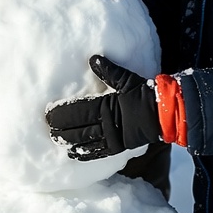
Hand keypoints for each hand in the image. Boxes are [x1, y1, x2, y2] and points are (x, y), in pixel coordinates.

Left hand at [45, 55, 162, 160]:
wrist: (164, 113)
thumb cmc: (146, 93)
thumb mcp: (127, 78)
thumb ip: (109, 70)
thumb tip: (93, 59)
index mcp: (106, 106)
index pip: (77, 111)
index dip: (61, 114)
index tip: (48, 114)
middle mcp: (106, 124)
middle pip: (77, 129)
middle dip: (60, 129)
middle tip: (47, 128)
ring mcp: (112, 138)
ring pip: (84, 142)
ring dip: (69, 142)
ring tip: (56, 140)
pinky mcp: (118, 147)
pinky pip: (97, 153)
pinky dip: (83, 154)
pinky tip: (72, 153)